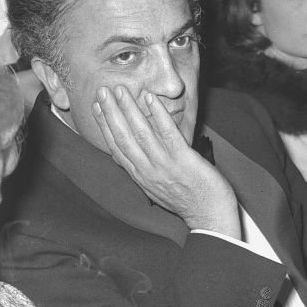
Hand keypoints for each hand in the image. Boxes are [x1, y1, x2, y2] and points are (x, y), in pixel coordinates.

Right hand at [93, 85, 239, 235]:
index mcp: (140, 177)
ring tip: (120, 90)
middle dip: (110, 113)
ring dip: (129, 110)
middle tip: (102, 90)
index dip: (104, 126)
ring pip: (141, 134)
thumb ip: (145, 170)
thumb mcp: (158, 188)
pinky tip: (150, 99)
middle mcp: (148, 172)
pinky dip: (158, 115)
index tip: (97, 107)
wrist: (210, 217)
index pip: (116, 148)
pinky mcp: (183, 161)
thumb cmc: (188, 200)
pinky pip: (168, 134)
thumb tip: (133, 155)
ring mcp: (165, 166)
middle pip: (123, 138)